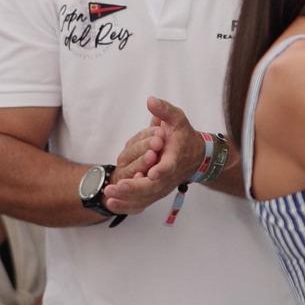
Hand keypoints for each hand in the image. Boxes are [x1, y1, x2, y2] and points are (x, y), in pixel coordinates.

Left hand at [103, 98, 200, 214]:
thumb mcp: (178, 119)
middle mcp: (170, 175)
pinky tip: (111, 203)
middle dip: (135, 188)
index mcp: (175, 157)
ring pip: (146, 197)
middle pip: (154, 186)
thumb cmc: (184, 136)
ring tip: (109, 197)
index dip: (162, 170)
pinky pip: (142, 202)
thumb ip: (165, 110)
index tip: (153, 173)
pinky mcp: (156, 191)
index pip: (169, 166)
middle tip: (117, 186)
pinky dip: (128, 205)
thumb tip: (150, 100)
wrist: (196, 156)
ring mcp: (163, 185)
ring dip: (128, 199)